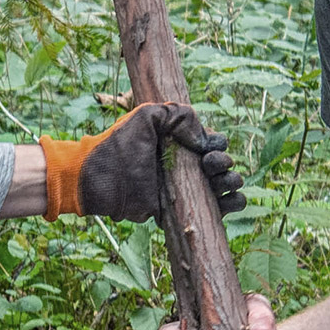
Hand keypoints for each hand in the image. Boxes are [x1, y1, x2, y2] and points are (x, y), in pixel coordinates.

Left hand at [41, 102, 245, 220]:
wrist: (98, 177)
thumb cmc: (119, 144)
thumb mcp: (148, 116)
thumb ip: (179, 115)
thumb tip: (204, 141)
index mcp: (180, 144)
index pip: (214, 144)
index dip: (217, 145)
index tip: (206, 148)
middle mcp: (186, 168)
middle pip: (223, 166)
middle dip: (224, 164)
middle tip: (207, 165)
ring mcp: (185, 191)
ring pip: (225, 189)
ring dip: (231, 184)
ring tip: (219, 181)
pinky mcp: (180, 212)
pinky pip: (214, 213)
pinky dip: (228, 206)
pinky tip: (226, 199)